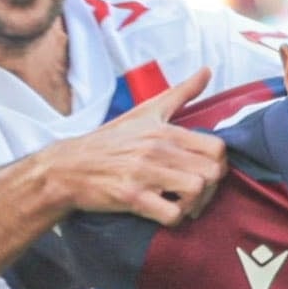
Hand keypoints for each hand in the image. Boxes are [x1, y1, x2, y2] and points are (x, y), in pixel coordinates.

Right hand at [44, 67, 225, 224]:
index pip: (216, 148)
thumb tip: (207, 70)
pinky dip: (174, 218)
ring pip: (196, 190)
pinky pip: (171, 214)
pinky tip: (165, 211)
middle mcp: (157, 149)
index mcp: (164, 130)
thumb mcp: (145, 111)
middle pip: (212, 172)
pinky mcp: (132, 196)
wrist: (69, 166)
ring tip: (180, 203)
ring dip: (194, 204)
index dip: (218, 165)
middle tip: (196, 194)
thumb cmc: (109, 141)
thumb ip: (180, 93)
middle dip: (210, 188)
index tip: (206, 172)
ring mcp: (144, 172)